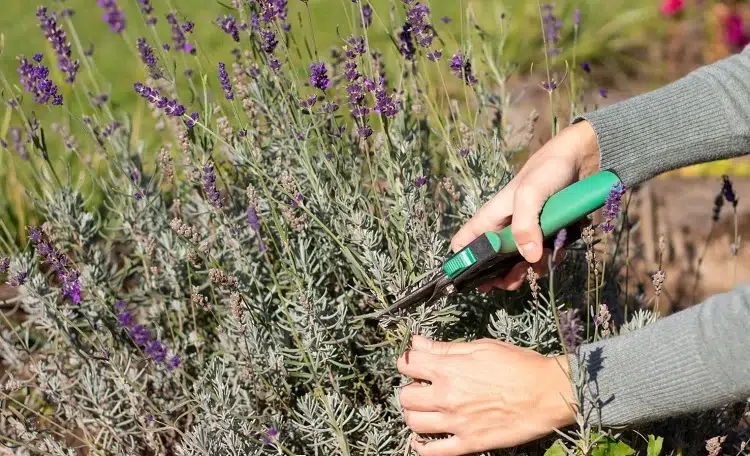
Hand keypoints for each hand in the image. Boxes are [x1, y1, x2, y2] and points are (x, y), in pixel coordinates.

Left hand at [397, 335, 575, 455]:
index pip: (407, 364)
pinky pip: (432, 451)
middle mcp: (447, 396)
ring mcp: (456, 422)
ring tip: (425, 410)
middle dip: (409, 390)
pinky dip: (421, 446)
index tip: (413, 364)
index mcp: (448, 369)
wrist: (548, 392)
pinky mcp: (469, 443)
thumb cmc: (518, 364)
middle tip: (422, 388)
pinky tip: (422, 439)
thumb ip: (445, 348)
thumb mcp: (481, 347)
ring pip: (413, 422)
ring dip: (414, 415)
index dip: (407, 362)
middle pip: (405, 396)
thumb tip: (416, 342)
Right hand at [451, 120, 599, 290]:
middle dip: (502, 276)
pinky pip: (544, 256)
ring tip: (541, 266)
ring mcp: (528, 232)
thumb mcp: (530, 194)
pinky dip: (549, 260)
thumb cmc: (548, 171)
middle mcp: (505, 228)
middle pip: (492, 262)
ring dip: (529, 271)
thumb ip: (524, 226)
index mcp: (491, 218)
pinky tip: (558, 253)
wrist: (583, 159)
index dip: (464, 263)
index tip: (477, 281)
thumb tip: (528, 259)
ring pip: (519, 263)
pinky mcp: (548, 235)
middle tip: (515, 280)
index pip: (464, 243)